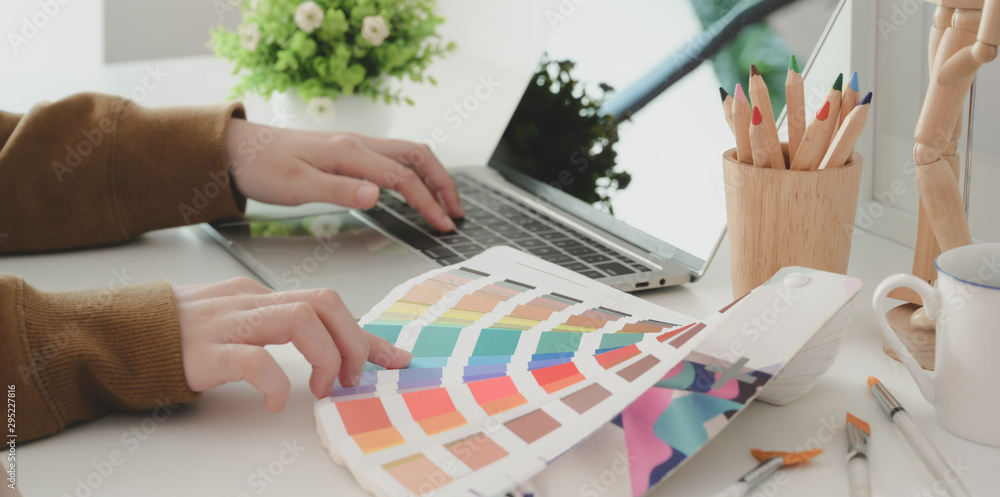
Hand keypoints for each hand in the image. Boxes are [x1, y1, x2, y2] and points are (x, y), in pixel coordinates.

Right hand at [175, 277, 412, 410]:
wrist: (118, 338)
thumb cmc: (178, 337)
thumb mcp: (237, 325)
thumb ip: (277, 329)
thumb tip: (331, 350)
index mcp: (259, 296)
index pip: (327, 302)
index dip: (366, 334)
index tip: (395, 359)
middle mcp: (249, 301)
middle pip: (323, 303)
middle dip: (353, 342)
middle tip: (352, 379)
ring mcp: (227, 323)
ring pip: (299, 320)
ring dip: (326, 357)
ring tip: (323, 389)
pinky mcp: (205, 350)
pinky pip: (253, 359)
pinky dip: (276, 382)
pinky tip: (278, 401)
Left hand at [225, 118, 463, 231]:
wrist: (237, 149)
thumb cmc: (263, 167)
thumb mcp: (297, 185)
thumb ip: (339, 190)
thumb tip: (378, 195)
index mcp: (349, 152)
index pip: (403, 177)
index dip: (428, 202)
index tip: (443, 225)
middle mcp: (358, 143)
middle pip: (417, 156)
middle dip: (443, 183)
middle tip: (457, 213)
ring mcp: (355, 145)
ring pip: (408, 154)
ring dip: (433, 176)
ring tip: (446, 202)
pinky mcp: (349, 151)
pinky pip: (393, 157)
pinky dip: (415, 172)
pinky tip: (415, 189)